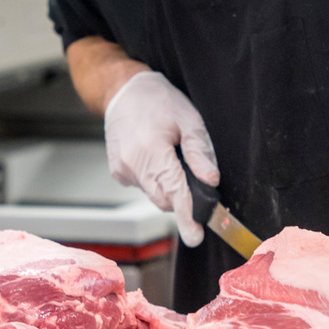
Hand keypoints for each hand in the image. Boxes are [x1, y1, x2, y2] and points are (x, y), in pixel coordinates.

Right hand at [104, 71, 218, 246]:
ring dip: (169, 185)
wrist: (123, 91)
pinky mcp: (118, 172)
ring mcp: (122, 170)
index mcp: (151, 150)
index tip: (195, 237)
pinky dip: (156, 178)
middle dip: (183, 196)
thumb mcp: (189, 118)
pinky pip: (145, 186)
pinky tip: (156, 156)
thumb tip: (210, 181)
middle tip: (193, 174)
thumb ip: (199, 151)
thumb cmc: (159, 100)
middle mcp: (133, 164)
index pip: (175, 191)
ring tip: (171, 156)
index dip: (187, 215)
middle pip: (165, 198)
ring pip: (155, 194)